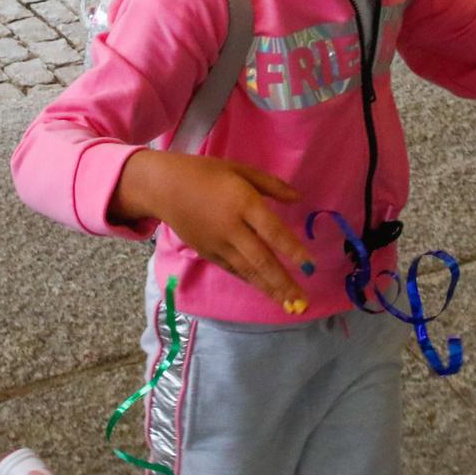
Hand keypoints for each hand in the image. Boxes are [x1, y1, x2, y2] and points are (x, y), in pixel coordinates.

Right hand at [111, 149, 313, 310]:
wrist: (164, 187)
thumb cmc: (205, 173)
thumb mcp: (239, 169)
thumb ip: (271, 185)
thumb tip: (299, 198)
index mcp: (243, 202)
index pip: (272, 231)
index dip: (292, 250)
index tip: (311, 267)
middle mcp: (232, 228)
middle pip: (261, 260)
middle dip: (284, 282)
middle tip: (304, 301)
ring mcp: (218, 244)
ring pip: (248, 271)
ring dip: (270, 289)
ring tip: (290, 305)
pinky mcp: (208, 253)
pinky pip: (234, 270)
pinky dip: (251, 281)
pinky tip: (266, 291)